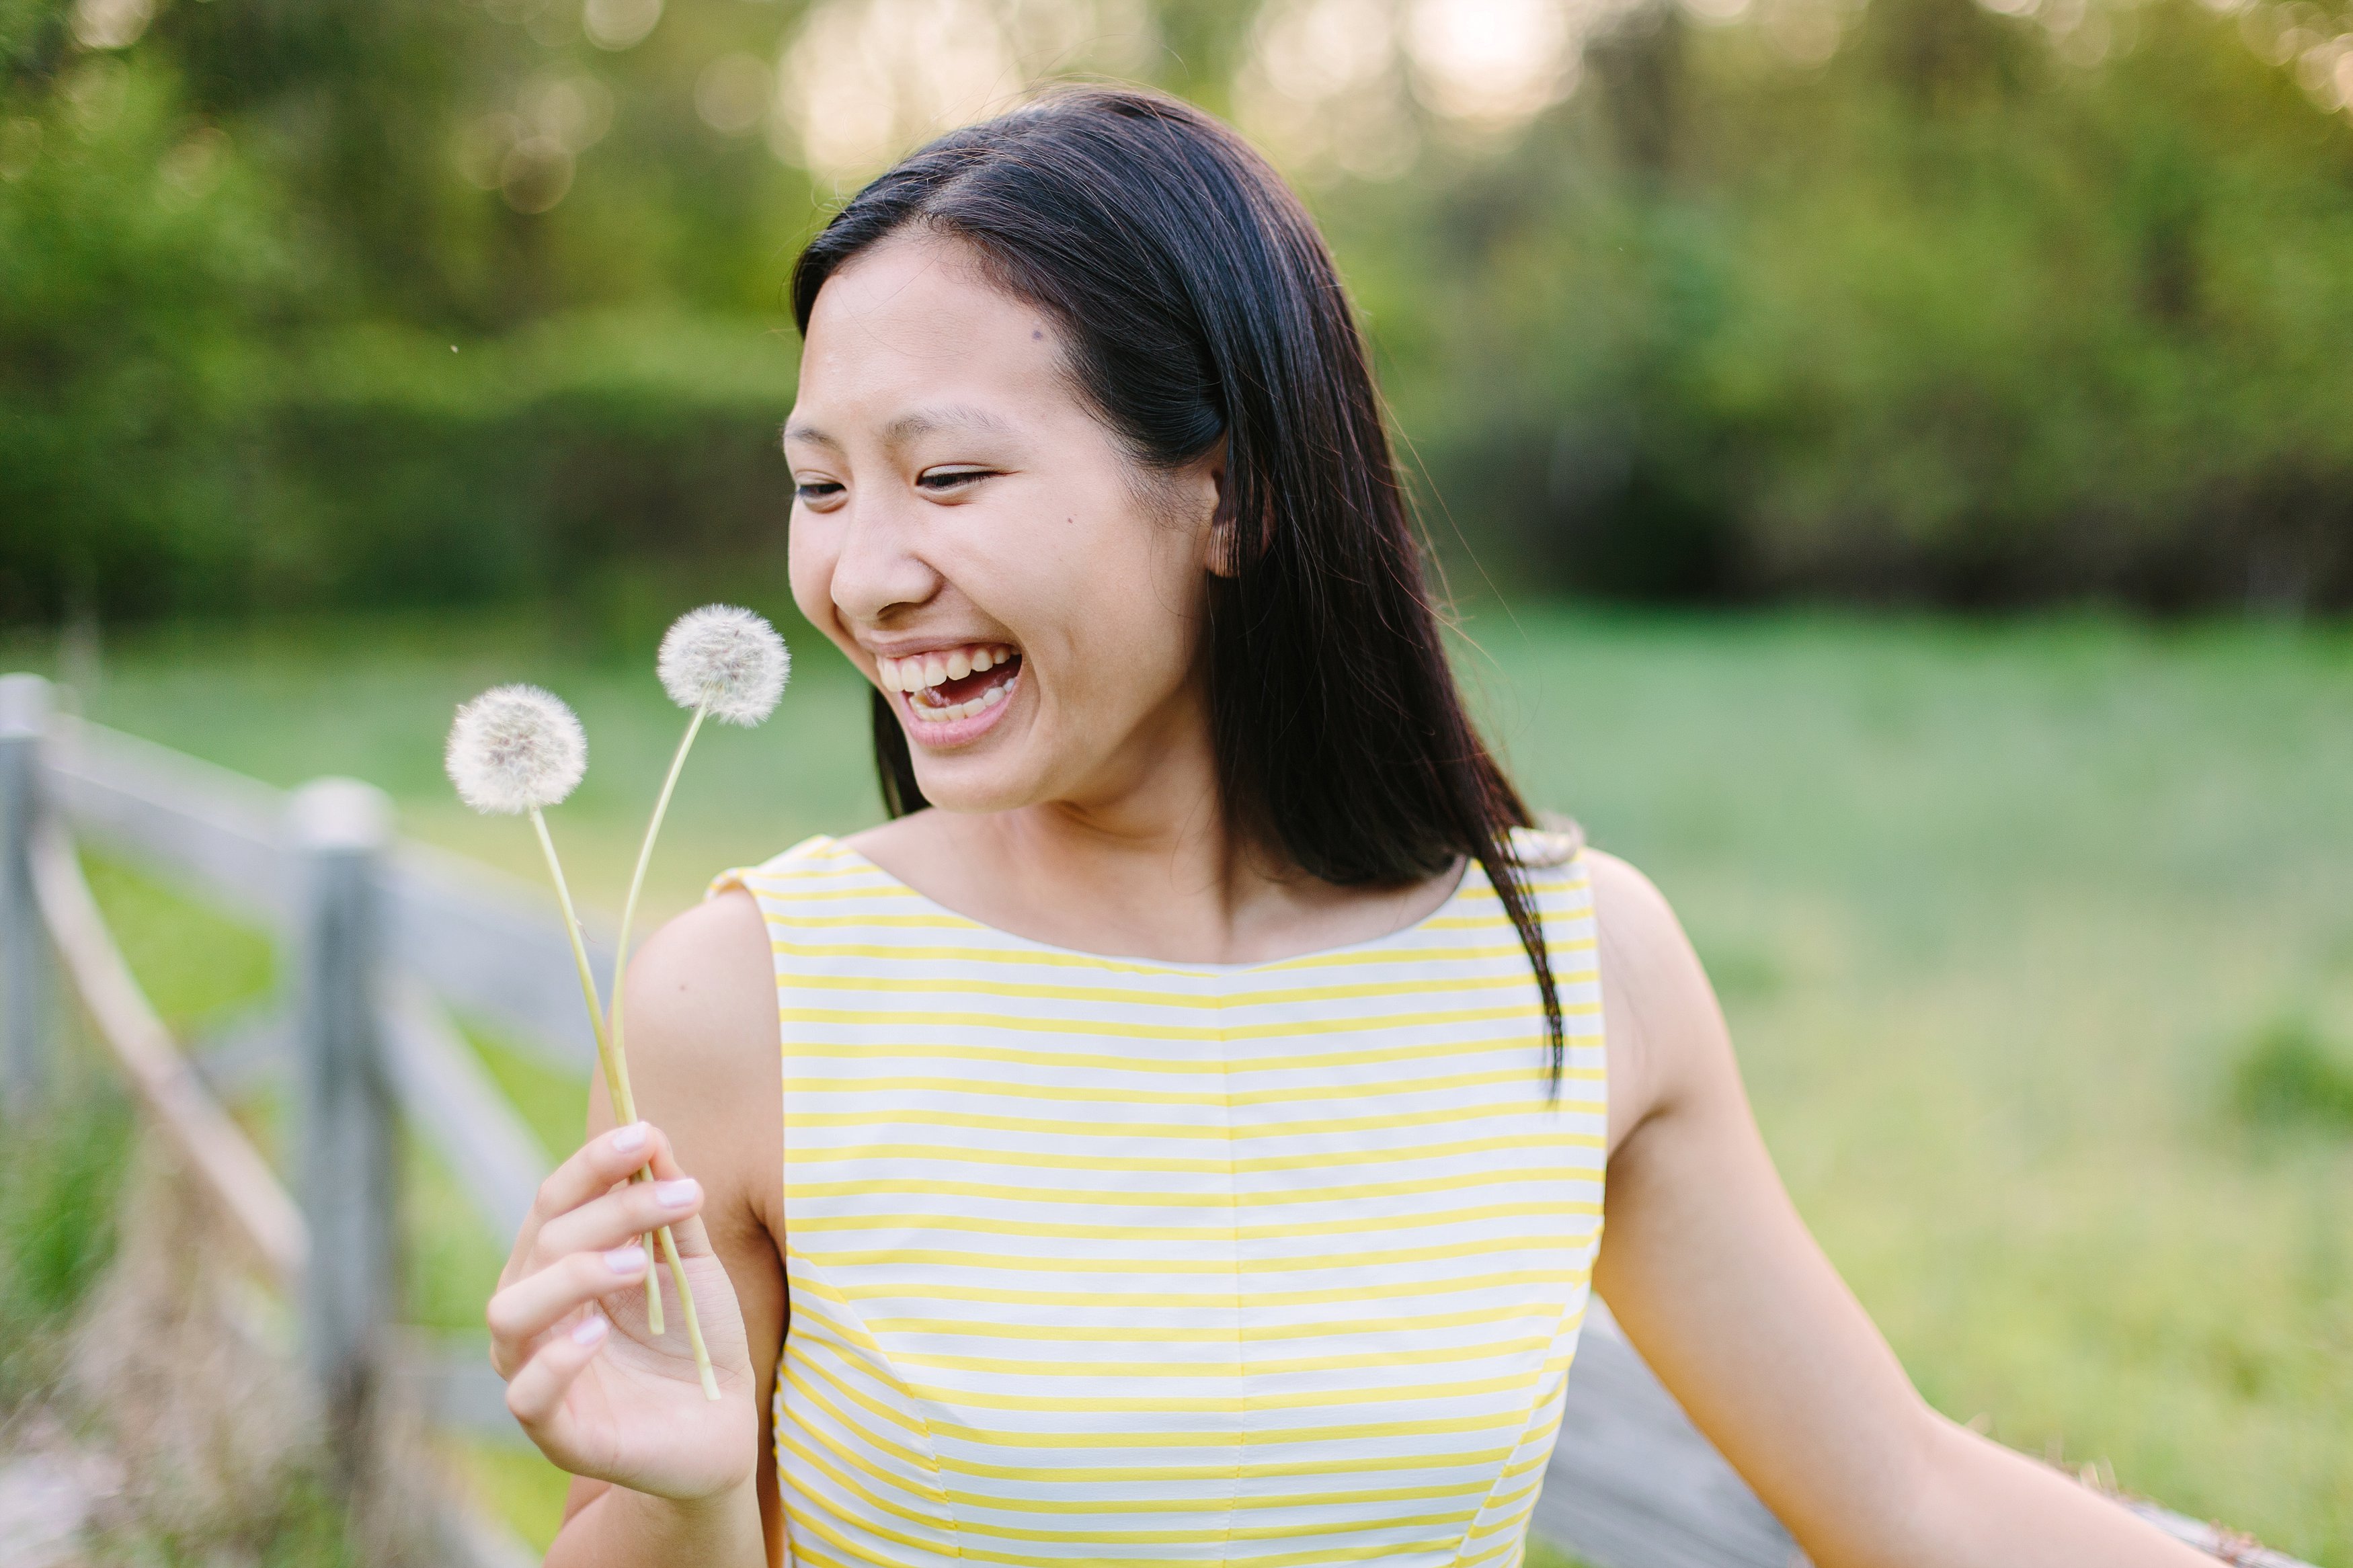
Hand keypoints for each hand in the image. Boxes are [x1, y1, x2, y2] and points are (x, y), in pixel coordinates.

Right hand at [489, 1122, 759, 1499]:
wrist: (723, 1426)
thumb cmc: (695, 1339)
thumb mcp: (689, 1264)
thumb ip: (667, 1207)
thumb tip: (650, 1134)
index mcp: (558, 1267)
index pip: (554, 1202)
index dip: (591, 1164)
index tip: (644, 1133)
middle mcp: (536, 1314)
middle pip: (543, 1243)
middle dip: (611, 1209)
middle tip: (681, 1197)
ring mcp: (536, 1371)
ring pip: (511, 1310)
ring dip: (573, 1275)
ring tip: (636, 1264)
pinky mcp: (556, 1432)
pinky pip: (526, 1394)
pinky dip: (558, 1359)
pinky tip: (599, 1333)